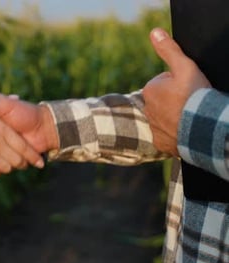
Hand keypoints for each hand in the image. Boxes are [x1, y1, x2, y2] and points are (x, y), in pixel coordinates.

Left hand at [143, 28, 210, 155]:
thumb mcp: (185, 67)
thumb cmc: (195, 96)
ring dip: (177, 116)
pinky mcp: (160, 143)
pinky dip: (176, 133)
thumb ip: (169, 50)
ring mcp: (153, 127)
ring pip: (166, 118)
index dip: (180, 84)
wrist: (203, 128)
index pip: (165, 83)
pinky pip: (168, 135)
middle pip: (165, 101)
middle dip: (176, 101)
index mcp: (150, 90)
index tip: (190, 89)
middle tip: (191, 103)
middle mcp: (147, 109)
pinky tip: (186, 130)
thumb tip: (154, 32)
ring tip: (191, 116)